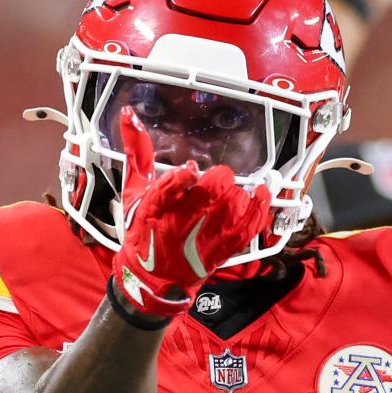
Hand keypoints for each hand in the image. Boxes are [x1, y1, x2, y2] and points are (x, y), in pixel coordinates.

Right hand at [112, 107, 271, 316]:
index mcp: (154, 207)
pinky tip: (261, 193)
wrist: (152, 278)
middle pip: (212, 191)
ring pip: (234, 203)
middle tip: (213, 180)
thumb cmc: (142, 231)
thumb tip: (130, 114)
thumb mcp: (133, 191)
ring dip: (235, 192)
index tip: (190, 170)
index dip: (184, 176)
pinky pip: (249, 225)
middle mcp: (181, 222)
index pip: (171, 187)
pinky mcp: (223, 249)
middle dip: (217, 179)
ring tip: (229, 193)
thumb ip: (136, 152)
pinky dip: (260, 207)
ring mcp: (204, 237)